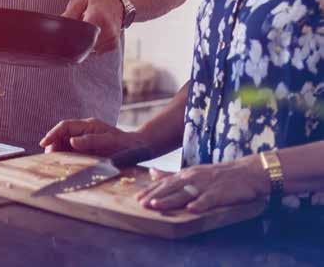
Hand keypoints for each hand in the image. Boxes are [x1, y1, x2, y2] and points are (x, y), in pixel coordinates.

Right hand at [40, 118, 148, 155]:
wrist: (138, 148)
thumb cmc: (126, 144)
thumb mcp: (110, 142)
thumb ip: (91, 141)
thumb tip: (72, 141)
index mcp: (88, 125)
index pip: (65, 126)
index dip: (53, 133)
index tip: (44, 143)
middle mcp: (84, 131)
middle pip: (62, 134)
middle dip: (53, 143)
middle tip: (48, 156)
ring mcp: (85, 139)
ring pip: (65, 143)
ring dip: (58, 151)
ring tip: (52, 161)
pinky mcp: (87, 148)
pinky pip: (72, 151)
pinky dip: (65, 156)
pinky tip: (63, 164)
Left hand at [62, 0, 123, 53]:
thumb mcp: (80, 0)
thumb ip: (70, 13)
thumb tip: (58, 27)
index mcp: (98, 15)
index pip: (82, 34)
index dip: (72, 36)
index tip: (67, 34)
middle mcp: (108, 29)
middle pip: (85, 44)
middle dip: (78, 39)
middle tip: (78, 28)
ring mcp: (112, 38)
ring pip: (91, 49)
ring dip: (86, 42)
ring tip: (88, 28)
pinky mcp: (114, 44)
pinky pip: (98, 51)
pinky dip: (93, 45)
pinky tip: (94, 34)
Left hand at [136, 156, 268, 212]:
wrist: (245, 172)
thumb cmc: (218, 175)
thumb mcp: (193, 173)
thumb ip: (172, 175)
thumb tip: (152, 173)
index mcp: (186, 174)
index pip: (164, 183)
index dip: (151, 190)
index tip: (137, 198)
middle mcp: (193, 178)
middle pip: (171, 188)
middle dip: (155, 195)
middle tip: (141, 203)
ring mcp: (205, 185)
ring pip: (185, 193)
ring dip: (170, 199)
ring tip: (156, 204)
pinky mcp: (219, 193)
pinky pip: (208, 199)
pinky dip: (199, 204)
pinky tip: (191, 209)